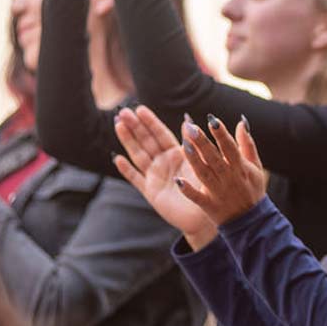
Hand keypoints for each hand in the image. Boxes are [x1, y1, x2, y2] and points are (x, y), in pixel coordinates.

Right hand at [112, 106, 213, 246]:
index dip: (151, 122)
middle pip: (147, 142)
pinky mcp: (150, 192)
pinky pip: (136, 179)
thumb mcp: (201, 164)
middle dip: (135, 127)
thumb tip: (188, 122)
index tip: (140, 109)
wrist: (205, 216)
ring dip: (128, 141)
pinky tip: (117, 159)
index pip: (161, 134)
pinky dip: (126, 170)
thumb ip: (193, 145)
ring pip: (139, 155)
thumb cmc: (208, 189)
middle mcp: (164, 163)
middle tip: (123, 111)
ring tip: (118, 125)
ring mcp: (155, 177)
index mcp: (178, 155)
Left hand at [174, 114, 265, 225]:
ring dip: (194, 160)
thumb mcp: (256, 166)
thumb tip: (241, 122)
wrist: (251, 221)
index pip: (230, 148)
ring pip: (204, 173)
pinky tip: (178, 180)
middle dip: (203, 142)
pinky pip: (197, 197)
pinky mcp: (209, 205)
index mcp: (240, 167)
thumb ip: (247, 144)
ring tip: (183, 145)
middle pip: (214, 158)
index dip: (221, 134)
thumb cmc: (253, 189)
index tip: (212, 120)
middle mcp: (229, 178)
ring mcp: (218, 192)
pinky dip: (188, 190)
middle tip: (190, 127)